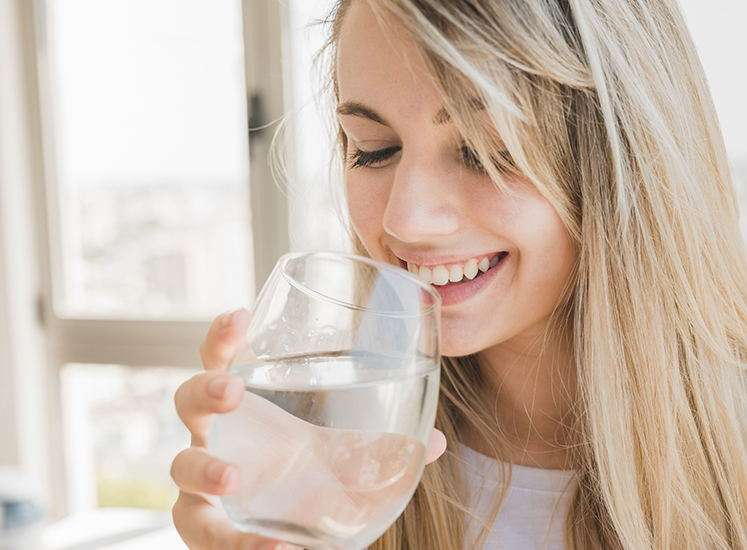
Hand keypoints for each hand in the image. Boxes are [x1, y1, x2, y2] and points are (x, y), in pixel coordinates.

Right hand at [170, 309, 445, 549]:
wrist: (291, 531)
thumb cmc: (312, 476)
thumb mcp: (347, 457)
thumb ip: (384, 448)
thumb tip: (438, 442)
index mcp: (248, 405)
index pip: (223, 358)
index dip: (224, 336)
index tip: (241, 315)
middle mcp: (219, 436)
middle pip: (187, 401)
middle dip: (204, 391)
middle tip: (232, 392)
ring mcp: (207, 480)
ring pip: (182, 466)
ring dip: (203, 468)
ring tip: (232, 477)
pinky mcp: (208, 525)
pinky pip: (205, 531)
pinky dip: (235, 540)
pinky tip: (272, 544)